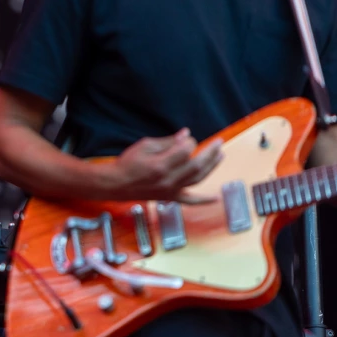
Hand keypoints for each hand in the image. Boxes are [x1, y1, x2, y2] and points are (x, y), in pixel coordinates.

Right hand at [108, 128, 223, 203]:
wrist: (116, 184)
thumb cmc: (127, 163)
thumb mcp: (144, 145)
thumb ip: (167, 142)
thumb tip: (186, 135)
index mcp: (161, 164)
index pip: (186, 150)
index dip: (189, 142)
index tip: (186, 138)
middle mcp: (169, 179)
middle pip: (197, 164)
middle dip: (210, 152)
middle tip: (219, 142)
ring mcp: (171, 190)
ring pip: (198, 179)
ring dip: (212, 167)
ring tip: (221, 155)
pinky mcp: (170, 197)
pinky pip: (190, 201)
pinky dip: (204, 200)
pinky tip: (216, 198)